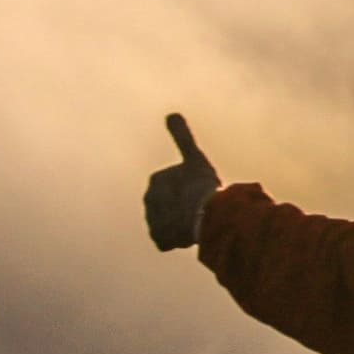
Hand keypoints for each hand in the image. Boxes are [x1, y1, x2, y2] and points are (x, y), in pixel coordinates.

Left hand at [145, 112, 220, 251]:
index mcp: (156, 181)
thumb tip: (171, 113)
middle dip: (184, 208)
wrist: (204, 213)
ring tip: (198, 222)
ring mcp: (153, 222)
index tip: (200, 191)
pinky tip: (190, 235)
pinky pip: (168, 240)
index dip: (190, 189)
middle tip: (201, 208)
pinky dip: (178, 240)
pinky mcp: (159, 239)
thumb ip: (182, 137)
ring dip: (181, 224)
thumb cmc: (201, 184)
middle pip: (172, 205)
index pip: (174, 185)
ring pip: (170, 223)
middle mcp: (149, 202)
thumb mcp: (194, 158)